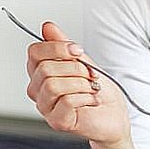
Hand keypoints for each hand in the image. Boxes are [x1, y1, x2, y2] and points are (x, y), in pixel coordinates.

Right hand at [26, 21, 129, 143]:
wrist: (114, 114)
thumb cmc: (98, 90)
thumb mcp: (83, 61)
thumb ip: (63, 45)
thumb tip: (47, 27)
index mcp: (41, 73)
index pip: (35, 52)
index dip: (57, 48)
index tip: (78, 51)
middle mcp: (39, 90)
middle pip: (45, 68)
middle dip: (76, 68)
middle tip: (90, 76)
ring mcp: (46, 107)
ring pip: (53, 85)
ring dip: (81, 84)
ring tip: (90, 89)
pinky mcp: (57, 121)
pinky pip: (66, 101)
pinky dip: (85, 97)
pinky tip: (91, 100)